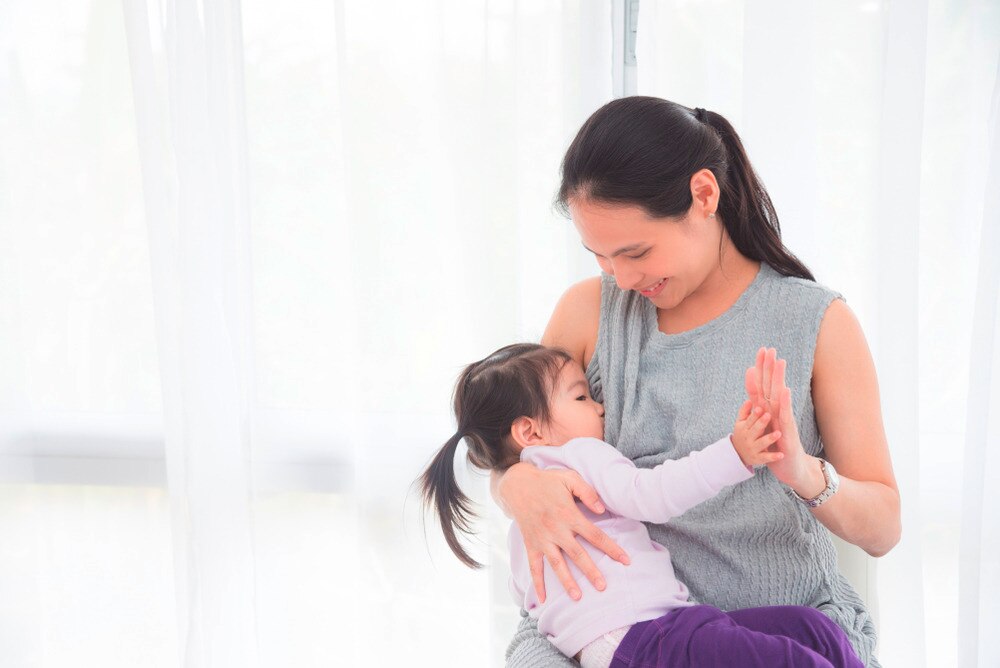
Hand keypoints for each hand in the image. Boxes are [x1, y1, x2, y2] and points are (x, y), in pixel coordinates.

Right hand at [498, 462, 630, 602]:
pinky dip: (537, 582)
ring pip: (557, 564)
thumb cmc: (547, 481)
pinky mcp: (531, 544)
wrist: (517, 484)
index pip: (595, 535)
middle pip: (577, 554)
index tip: (626, 560)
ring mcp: (542, 539)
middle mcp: (556, 530)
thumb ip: (588, 492)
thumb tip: (602, 510)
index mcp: (569, 514)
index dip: (611, 548)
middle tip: (603, 587)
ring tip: (577, 597)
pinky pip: (534, 566)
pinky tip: (542, 598)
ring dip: (566, 581)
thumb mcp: (569, 478)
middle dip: (591, 571)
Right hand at [732, 400, 784, 466]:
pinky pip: (766, 458)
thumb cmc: (743, 434)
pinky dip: (773, 457)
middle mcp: (748, 438)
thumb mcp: (741, 423)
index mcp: (744, 428)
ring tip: (778, 433)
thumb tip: (749, 400)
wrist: (738, 455)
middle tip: (769, 415)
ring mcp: (753, 449)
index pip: (750, 420)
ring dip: (769, 438)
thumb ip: (744, 411)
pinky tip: (781, 455)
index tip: (761, 408)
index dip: (755, 414)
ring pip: (762, 443)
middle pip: (755, 430)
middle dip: (761, 423)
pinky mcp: (758, 459)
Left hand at [744, 347, 812, 487]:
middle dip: (769, 367)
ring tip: (779, 362)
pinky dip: (785, 403)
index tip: (761, 350)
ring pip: (780, 396)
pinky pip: (786, 416)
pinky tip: (785, 390)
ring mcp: (784, 421)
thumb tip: (753, 395)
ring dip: (779, 379)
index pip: (762, 386)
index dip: (760, 369)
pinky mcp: (789, 432)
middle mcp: (777, 412)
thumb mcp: (763, 426)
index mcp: (769, 410)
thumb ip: (758, 410)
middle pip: (771, 385)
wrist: (791, 469)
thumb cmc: (778, 447)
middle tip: (770, 348)